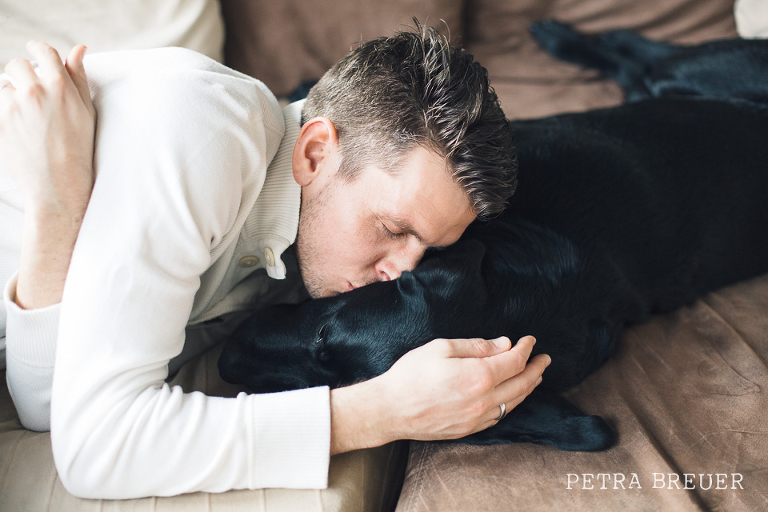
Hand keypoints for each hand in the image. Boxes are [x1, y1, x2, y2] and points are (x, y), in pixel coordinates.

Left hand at [0, 41, 95, 215]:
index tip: (34, 53)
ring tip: (27, 118)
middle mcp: (35, 92)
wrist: (59, 184)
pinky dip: (6, 111)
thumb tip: (78, 48)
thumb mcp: (86, 111)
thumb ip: (79, 77)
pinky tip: (19, 127)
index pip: (43, 52)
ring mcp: (13, 106)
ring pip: (4, 85)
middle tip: (32, 94)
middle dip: (22, 75)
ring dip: (12, 94)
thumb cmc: (78, 148)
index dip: (37, 50)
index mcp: (61, 87)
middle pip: (18, 65)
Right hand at [329, 335, 549, 453]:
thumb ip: (477, 346)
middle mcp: (483, 401)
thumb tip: (504, 344)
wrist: (390, 409)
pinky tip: (511, 397)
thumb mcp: (441, 348)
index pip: (514, 361)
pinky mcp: (468, 430)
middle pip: (522, 384)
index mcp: (478, 376)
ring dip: (527, 388)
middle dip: (536, 369)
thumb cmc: (411, 375)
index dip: (526, 349)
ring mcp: (477, 419)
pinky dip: (511, 404)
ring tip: (534, 376)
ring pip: (513, 403)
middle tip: (545, 359)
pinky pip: (499, 416)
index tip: (530, 340)